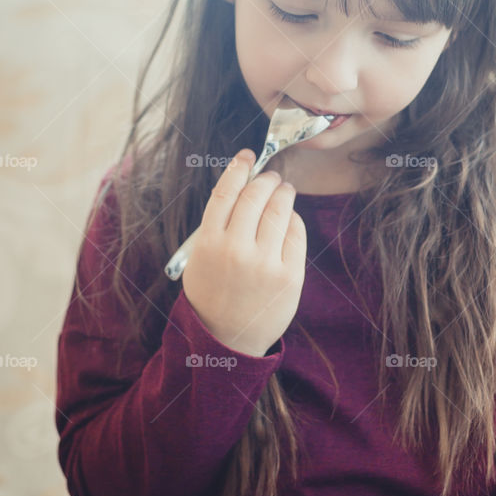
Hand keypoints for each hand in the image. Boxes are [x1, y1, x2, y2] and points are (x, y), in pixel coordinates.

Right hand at [181, 149, 306, 356]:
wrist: (227, 340)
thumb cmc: (212, 294)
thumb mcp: (200, 259)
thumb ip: (217, 225)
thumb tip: (241, 186)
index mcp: (209, 243)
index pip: (226, 192)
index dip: (238, 167)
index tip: (247, 156)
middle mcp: (237, 250)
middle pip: (255, 196)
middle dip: (265, 179)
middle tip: (269, 175)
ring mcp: (265, 263)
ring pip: (279, 210)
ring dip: (282, 193)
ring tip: (283, 189)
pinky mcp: (289, 275)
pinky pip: (295, 233)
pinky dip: (293, 218)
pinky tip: (289, 216)